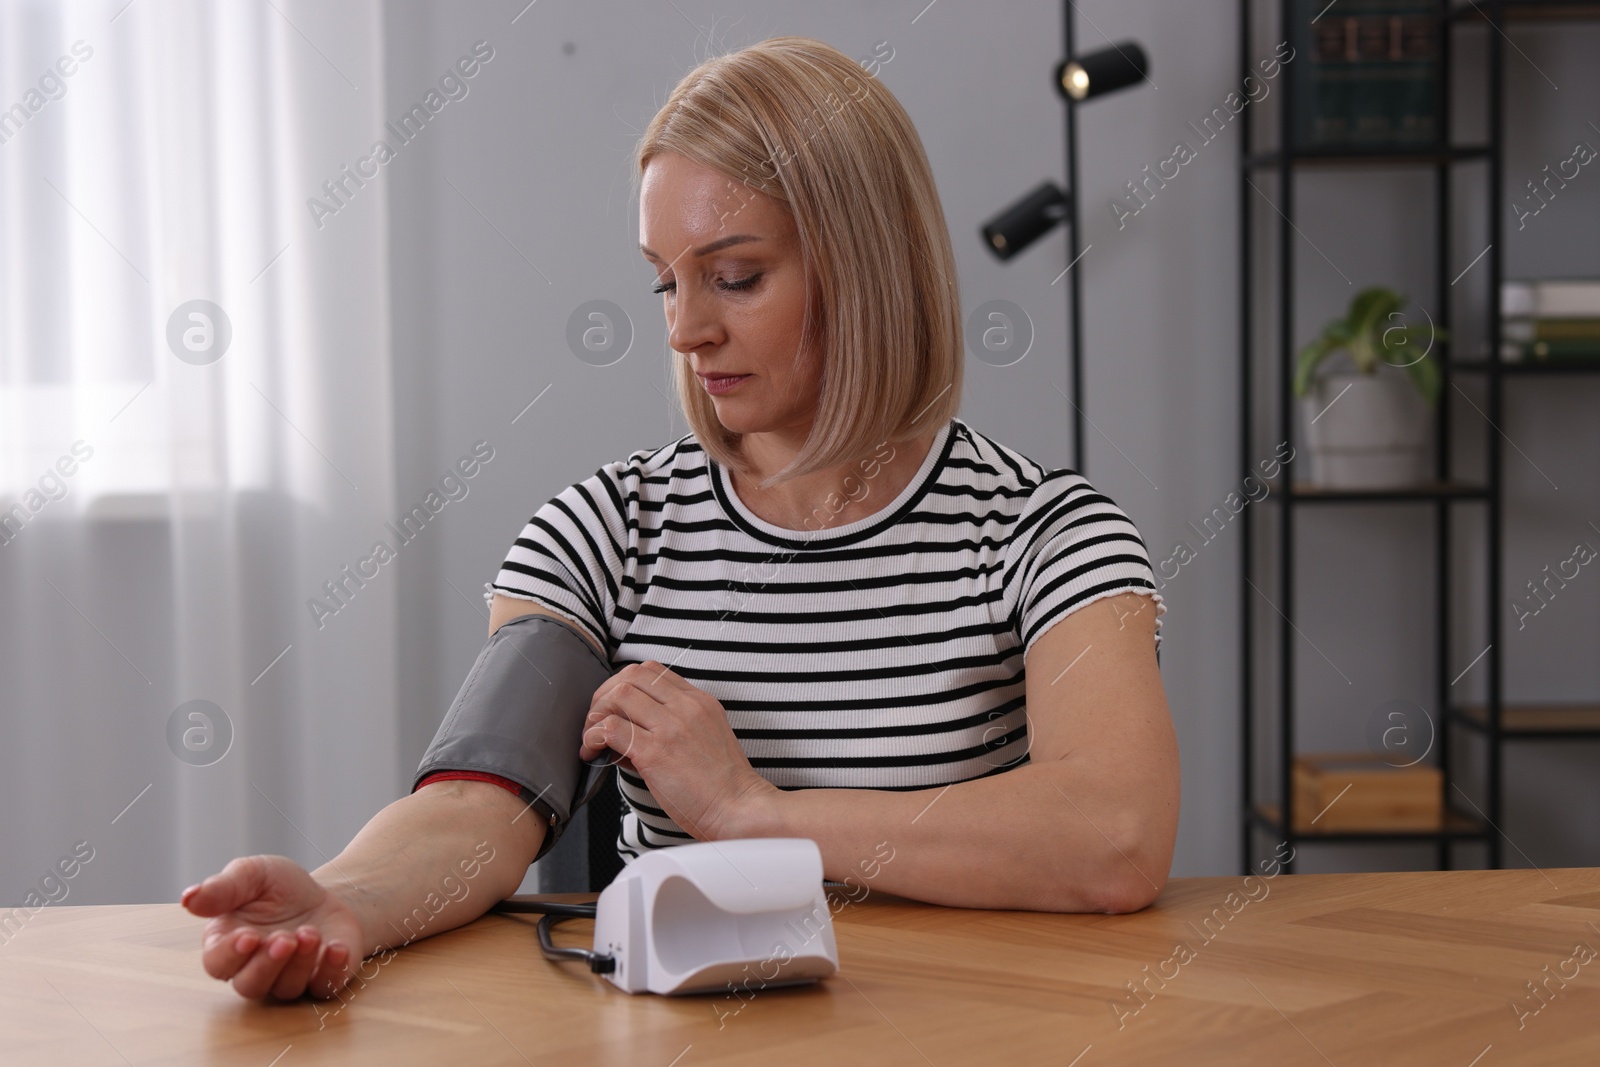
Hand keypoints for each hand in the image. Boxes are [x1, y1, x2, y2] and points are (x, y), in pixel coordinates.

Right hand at [182, 854, 366, 999]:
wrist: (325, 893)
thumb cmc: (279, 888)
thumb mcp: (252, 875)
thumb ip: (222, 888)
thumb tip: (188, 899)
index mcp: (228, 944)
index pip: (218, 963)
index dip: (230, 954)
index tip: (249, 936)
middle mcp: (255, 968)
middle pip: (249, 985)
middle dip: (267, 964)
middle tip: (285, 938)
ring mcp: (289, 977)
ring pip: (286, 988)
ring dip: (300, 963)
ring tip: (310, 933)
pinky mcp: (322, 979)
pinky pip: (324, 987)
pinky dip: (332, 972)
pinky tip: (336, 949)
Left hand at [578, 660, 777, 839]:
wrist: (739, 809)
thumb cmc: (723, 786)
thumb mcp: (706, 739)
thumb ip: (671, 728)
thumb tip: (625, 733)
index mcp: (699, 701)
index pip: (652, 671)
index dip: (625, 685)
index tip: (615, 707)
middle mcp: (685, 707)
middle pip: (631, 675)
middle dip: (605, 694)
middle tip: (597, 720)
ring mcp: (670, 727)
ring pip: (618, 695)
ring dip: (596, 714)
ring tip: (592, 738)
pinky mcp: (655, 752)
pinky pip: (611, 728)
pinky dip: (593, 736)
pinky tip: (593, 751)